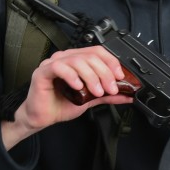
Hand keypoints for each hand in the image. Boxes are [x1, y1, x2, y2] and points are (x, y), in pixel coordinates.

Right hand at [2, 46, 133, 149]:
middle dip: (104, 72)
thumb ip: (108, 95)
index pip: (98, 52)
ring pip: (77, 61)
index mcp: (77, 61)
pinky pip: (59, 67)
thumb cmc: (61, 104)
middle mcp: (66, 59)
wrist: (43, 117)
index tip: (120, 77)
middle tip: (110, 88)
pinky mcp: (43, 72)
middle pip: (90, 56)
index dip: (111, 62)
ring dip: (91, 76)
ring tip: (96, 91)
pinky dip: (72, 76)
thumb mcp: (90, 99)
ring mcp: (53, 63)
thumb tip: (127, 95)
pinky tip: (78, 86)